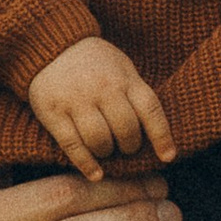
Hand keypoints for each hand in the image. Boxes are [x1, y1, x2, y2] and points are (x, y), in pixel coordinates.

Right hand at [27, 35, 176, 181]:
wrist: (52, 47)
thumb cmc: (95, 64)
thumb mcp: (122, 68)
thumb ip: (136, 95)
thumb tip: (155, 133)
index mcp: (125, 79)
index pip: (150, 110)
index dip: (162, 136)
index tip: (168, 157)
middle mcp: (102, 88)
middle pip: (125, 130)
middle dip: (130, 146)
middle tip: (126, 147)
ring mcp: (77, 100)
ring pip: (100, 141)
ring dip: (107, 153)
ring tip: (106, 150)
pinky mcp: (53, 112)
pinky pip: (73, 145)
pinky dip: (86, 164)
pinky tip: (95, 173)